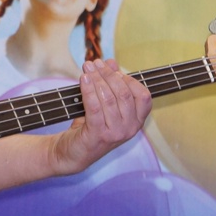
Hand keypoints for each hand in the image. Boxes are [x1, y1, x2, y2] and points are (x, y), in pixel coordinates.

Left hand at [49, 59, 151, 175]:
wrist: (72, 153)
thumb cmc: (90, 127)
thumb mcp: (104, 105)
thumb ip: (110, 84)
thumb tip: (111, 62)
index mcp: (136, 121)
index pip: (143, 95)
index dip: (128, 78)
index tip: (110, 68)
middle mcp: (130, 129)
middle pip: (124, 93)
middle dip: (108, 74)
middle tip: (94, 63)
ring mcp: (115, 134)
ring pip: (109, 99)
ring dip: (96, 79)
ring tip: (87, 68)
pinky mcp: (98, 135)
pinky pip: (95, 108)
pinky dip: (89, 90)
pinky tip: (83, 79)